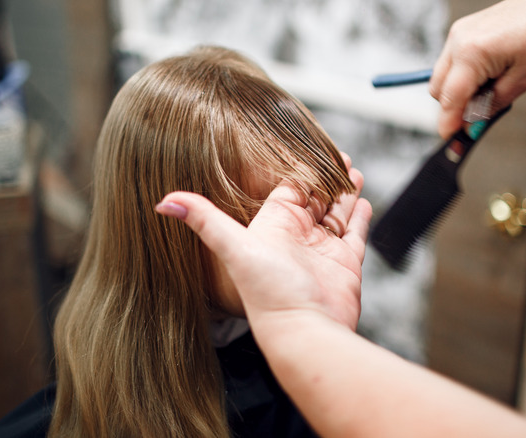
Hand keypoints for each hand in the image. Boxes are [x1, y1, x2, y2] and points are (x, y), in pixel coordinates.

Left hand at [155, 159, 371, 330]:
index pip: (289, 187)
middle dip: (326, 177)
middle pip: (315, 197)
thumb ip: (204, 220)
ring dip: (344, 192)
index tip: (310, 147)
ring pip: (336, 212)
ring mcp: (322, 250)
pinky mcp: (346, 264)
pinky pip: (354, 233)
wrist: (305, 331)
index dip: (301, 168)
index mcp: (274, 225)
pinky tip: (362, 200)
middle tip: (338, 154)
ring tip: (353, 171)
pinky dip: (359, 217)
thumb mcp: (234, 248)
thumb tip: (163, 202)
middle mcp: (298, 236)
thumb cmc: (268, 294)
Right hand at [429, 0, 525, 137]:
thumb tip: (472, 125)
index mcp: (472, 52)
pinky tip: (488, 76)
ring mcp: (460, 32)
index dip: (449, 122)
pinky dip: (464, 76)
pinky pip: (452, 61)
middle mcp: (460, 39)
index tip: (450, 139)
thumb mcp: (523, 81)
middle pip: (438, 89)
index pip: (450, 98)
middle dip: (453, 107)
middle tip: (478, 117)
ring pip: (443, 75)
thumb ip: (491, 105)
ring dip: (459, 91)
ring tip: (491, 90)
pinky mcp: (465, 30)